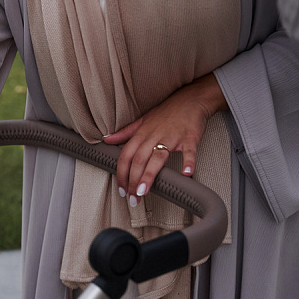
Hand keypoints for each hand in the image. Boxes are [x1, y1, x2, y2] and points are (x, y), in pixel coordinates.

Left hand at [102, 73, 226, 206]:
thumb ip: (125, 133)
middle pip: (139, 160)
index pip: (126, 155)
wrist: (192, 99)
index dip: (121, 173)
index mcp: (142, 133)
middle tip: (132, 198)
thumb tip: (106, 139)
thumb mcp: (143, 120)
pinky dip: (189, 162)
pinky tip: (186, 174)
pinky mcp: (190, 137)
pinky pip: (189, 151)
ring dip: (149, 175)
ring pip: (157, 157)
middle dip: (132, 181)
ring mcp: (172, 137)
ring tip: (143, 191)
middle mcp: (154, 135)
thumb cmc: (167, 112)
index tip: (121, 189)